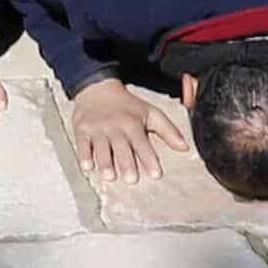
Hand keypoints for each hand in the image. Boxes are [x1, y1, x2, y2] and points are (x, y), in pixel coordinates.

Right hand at [59, 81, 189, 191]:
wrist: (97, 87)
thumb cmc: (127, 106)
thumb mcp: (150, 113)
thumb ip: (168, 131)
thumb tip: (185, 148)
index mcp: (133, 124)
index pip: (142, 143)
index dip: (149, 159)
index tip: (156, 174)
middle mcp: (115, 127)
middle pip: (121, 147)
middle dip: (126, 163)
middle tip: (131, 179)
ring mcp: (97, 129)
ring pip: (101, 148)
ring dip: (105, 162)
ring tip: (110, 176)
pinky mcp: (81, 130)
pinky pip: (82, 144)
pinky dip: (84, 155)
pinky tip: (87, 167)